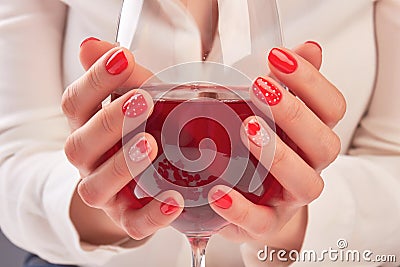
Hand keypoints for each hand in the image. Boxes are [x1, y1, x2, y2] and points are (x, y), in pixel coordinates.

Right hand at [63, 38, 183, 244]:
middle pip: (81, 145)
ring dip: (123, 165)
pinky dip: (153, 214)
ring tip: (150, 144)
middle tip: (142, 100)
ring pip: (98, 187)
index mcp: (86, 128)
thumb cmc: (141, 130)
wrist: (143, 178)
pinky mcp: (128, 218)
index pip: (75, 103)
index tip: (123, 56)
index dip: (96, 80)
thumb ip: (122, 77)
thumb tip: (91, 45)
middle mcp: (89, 162)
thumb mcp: (137, 100)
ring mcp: (106, 193)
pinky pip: (134, 224)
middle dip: (110, 122)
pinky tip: (174, 198)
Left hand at [208, 42, 345, 257]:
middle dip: (295, 113)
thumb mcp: (269, 113)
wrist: (253, 199)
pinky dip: (241, 208)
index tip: (278, 57)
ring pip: (305, 183)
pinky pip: (261, 221)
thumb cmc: (258, 149)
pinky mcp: (266, 223)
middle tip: (260, 88)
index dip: (311, 81)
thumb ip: (289, 81)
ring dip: (278, 155)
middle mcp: (311, 167)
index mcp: (313, 136)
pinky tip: (219, 191)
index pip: (331, 108)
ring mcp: (291, 198)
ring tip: (247, 129)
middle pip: (325, 144)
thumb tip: (309, 47)